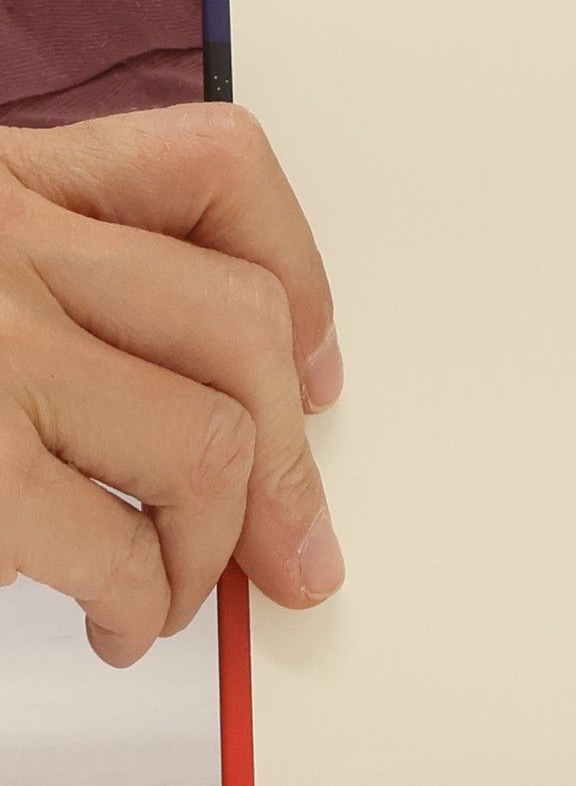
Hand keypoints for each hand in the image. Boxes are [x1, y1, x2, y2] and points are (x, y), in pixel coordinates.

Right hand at [0, 105, 342, 665]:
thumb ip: (50, 274)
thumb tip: (248, 388)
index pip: (215, 166)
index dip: (299, 271)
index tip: (314, 365)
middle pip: (241, 325)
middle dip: (289, 457)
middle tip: (295, 545)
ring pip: (204, 434)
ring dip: (216, 541)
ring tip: (175, 590)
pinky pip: (112, 540)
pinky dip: (142, 600)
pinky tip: (114, 620)